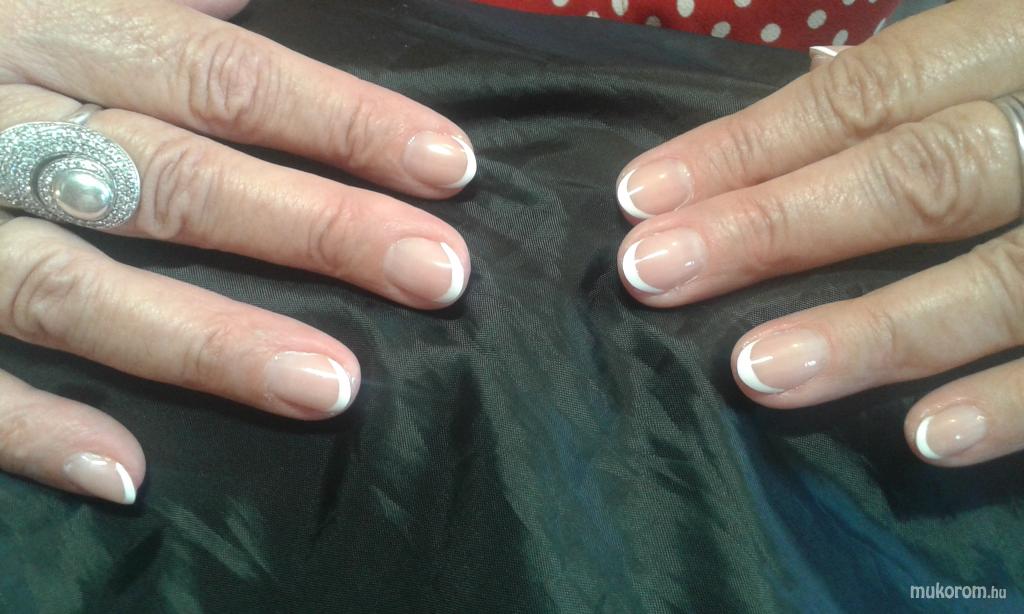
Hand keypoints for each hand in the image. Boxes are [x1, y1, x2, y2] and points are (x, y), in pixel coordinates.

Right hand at [0, 0, 475, 503]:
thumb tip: (254, 2)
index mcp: (48, 22)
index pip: (221, 73)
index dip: (338, 120)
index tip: (448, 167)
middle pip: (174, 180)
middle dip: (314, 229)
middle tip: (438, 274)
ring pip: (75, 289)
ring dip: (207, 343)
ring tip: (332, 389)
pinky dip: (31, 429)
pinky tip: (129, 475)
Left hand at [614, 0, 1023, 466]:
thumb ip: (946, 70)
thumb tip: (811, 90)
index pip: (870, 89)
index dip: (751, 144)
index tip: (645, 195)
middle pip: (919, 173)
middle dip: (777, 226)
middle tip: (654, 273)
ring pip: (1007, 277)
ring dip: (878, 330)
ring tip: (758, 371)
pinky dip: (1019, 401)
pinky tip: (926, 441)